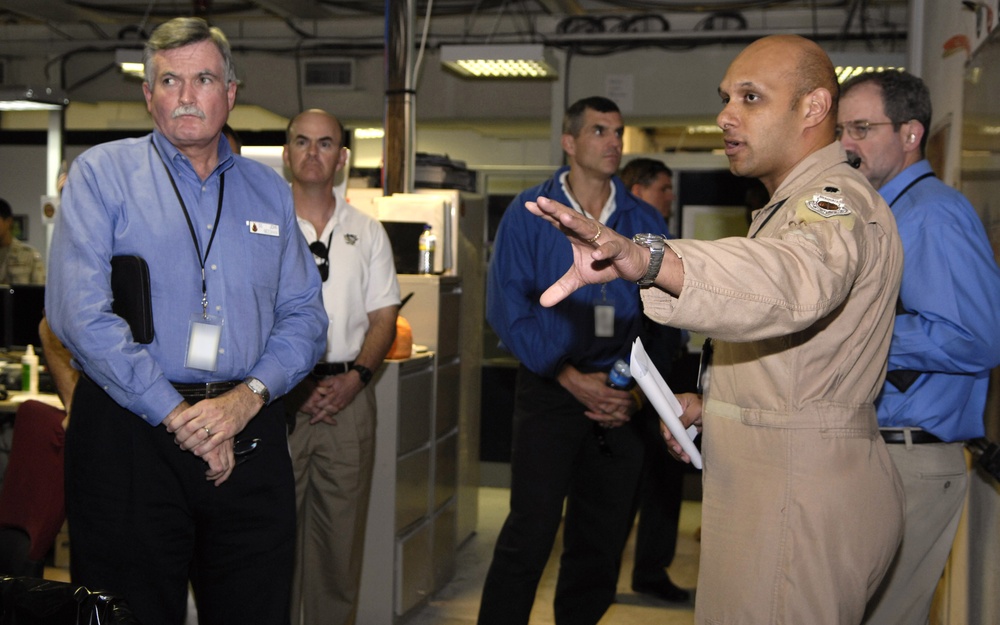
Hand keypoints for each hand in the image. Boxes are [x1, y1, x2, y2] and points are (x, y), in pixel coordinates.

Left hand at [163, 385, 262, 484]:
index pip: (185, 416)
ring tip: (184, 447)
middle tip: (176, 441)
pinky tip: (196, 452)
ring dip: (189, 444)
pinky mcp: (227, 431)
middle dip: (180, 436)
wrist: (242, 402)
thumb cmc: (223, 404)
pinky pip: (213, 442)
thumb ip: (196, 412)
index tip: (169, 429)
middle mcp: (210, 414)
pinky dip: (203, 449)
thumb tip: (180, 419)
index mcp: (203, 406)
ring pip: (199, 436)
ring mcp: (219, 423)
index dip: (175, 424)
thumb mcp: (208, 403)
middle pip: (190, 428)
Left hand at [300, 372, 363, 424]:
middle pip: (326, 411)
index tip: (310, 408)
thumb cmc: (344, 379)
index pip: (324, 403)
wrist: (356, 381)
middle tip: (311, 422)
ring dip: (324, 417)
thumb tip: (317, 384)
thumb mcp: (334, 378)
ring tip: (316, 421)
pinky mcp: (344, 405)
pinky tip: (326, 416)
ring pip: (331, 413)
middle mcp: (336, 401)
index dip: (317, 405)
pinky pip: (336, 411)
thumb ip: (325, 382)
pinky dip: (330, 414)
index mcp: (333, 394)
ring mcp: (340, 404)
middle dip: (319, 416)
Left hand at [525, 197, 651, 306]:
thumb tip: (543, 303)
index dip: (545, 214)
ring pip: (588, 229)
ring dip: (576, 223)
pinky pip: (610, 248)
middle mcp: (589, 232)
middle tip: (541, 200)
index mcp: (577, 235)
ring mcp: (604, 238)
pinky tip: (595, 256)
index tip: (529, 205)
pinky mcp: (619, 248)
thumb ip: (561, 287)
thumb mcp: (579, 278)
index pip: (558, 222)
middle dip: (556, 209)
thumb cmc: (604, 265)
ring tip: (563, 217)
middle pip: (570, 218)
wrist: (632, 265)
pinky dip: (603, 251)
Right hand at [557, 364, 634, 427]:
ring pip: (611, 413)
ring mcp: (597, 405)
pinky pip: (601, 415)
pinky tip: (612, 422)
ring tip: (626, 419)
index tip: (632, 396)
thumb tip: (615, 379)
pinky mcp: (592, 408)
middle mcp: (602, 400)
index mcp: (605, 391)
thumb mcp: (601, 375)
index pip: (620, 395)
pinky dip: (607, 419)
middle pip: (618, 405)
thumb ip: (609, 378)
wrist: (575, 383)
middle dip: (626, 406)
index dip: (627, 396)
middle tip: (633, 407)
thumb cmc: (587, 378)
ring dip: (619, 416)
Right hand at [660, 392, 702, 463]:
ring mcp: (674, 426)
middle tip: (679, 450)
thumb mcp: (697, 408)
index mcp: (672, 405)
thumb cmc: (703, 403)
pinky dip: (680, 453)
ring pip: (671, 441)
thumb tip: (679, 426)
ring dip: (676, 451)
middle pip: (666, 432)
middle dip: (672, 443)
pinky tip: (685, 458)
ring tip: (685, 458)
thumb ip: (687, 417)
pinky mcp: (680, 434)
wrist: (710, 409)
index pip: (664, 418)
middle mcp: (671, 417)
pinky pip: (677, 444)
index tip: (668, 437)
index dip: (665, 428)